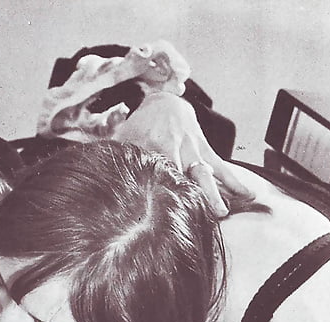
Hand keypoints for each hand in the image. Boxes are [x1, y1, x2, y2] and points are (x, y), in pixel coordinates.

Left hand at [113, 93, 253, 217]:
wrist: (164, 100)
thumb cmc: (136, 126)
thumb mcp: (118, 136)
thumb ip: (105, 152)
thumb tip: (80, 167)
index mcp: (153, 147)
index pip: (158, 169)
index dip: (162, 185)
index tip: (162, 206)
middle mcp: (176, 149)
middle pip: (186, 174)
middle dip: (195, 193)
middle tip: (201, 213)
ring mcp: (192, 150)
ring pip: (206, 172)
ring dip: (217, 192)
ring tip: (225, 211)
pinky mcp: (204, 151)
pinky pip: (222, 166)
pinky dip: (236, 181)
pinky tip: (250, 196)